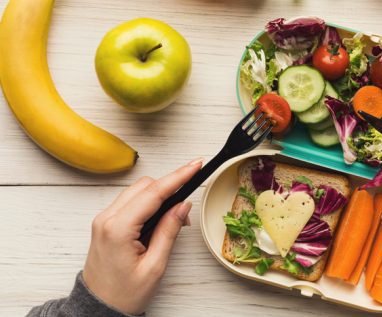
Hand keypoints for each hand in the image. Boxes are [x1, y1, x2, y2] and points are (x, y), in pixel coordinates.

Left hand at [82, 158, 202, 314]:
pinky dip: (148, 202)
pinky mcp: (105, 223)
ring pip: (137, 190)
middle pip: (145, 186)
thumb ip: (169, 231)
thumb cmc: (124, 293)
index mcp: (118, 229)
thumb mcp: (154, 265)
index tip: (196, 165)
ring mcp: (103, 220)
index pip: (154, 193)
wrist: (99, 308)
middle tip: (189, 204)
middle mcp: (106, 219)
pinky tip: (160, 217)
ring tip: (176, 217)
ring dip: (159, 194)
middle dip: (170, 187)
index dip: (178, 176)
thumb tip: (183, 206)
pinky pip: (130, 201)